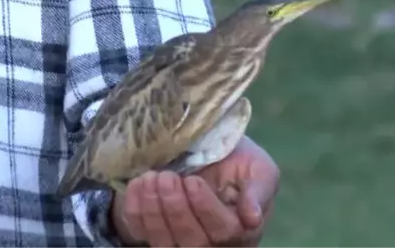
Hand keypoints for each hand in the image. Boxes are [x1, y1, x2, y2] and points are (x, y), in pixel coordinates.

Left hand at [111, 136, 279, 246]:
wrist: (211, 155)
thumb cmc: (240, 164)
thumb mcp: (259, 169)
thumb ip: (259, 190)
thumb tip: (253, 218)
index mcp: (242, 232)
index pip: (223, 230)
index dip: (204, 207)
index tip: (192, 180)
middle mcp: (212, 245)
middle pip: (192, 241)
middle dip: (175, 208)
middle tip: (166, 177)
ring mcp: (181, 244)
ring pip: (164, 242)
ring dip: (152, 210)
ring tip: (150, 178)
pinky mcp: (155, 235)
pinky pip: (141, 232)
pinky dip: (136, 210)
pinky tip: (138, 184)